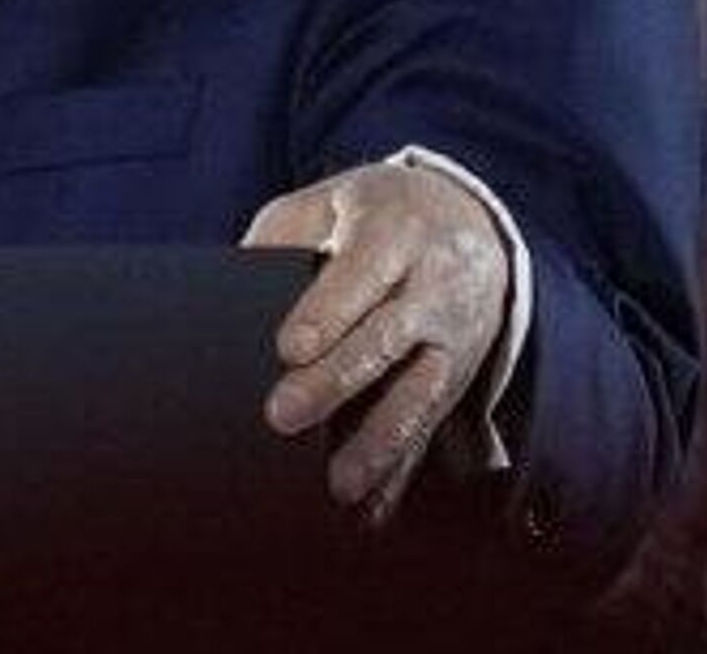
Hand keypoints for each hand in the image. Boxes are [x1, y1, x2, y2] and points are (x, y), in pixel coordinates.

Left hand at [241, 161, 507, 524]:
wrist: (470, 222)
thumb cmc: (379, 211)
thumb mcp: (332, 197)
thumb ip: (283, 231)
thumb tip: (236, 278)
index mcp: (396, 230)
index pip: (362, 273)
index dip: (326, 312)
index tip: (288, 349)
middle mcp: (433, 285)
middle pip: (385, 338)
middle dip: (336, 382)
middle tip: (283, 417)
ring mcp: (452, 336)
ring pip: (418, 394)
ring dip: (377, 444)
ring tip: (336, 486)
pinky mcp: (458, 377)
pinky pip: (431, 428)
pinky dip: (402, 472)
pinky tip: (372, 508)